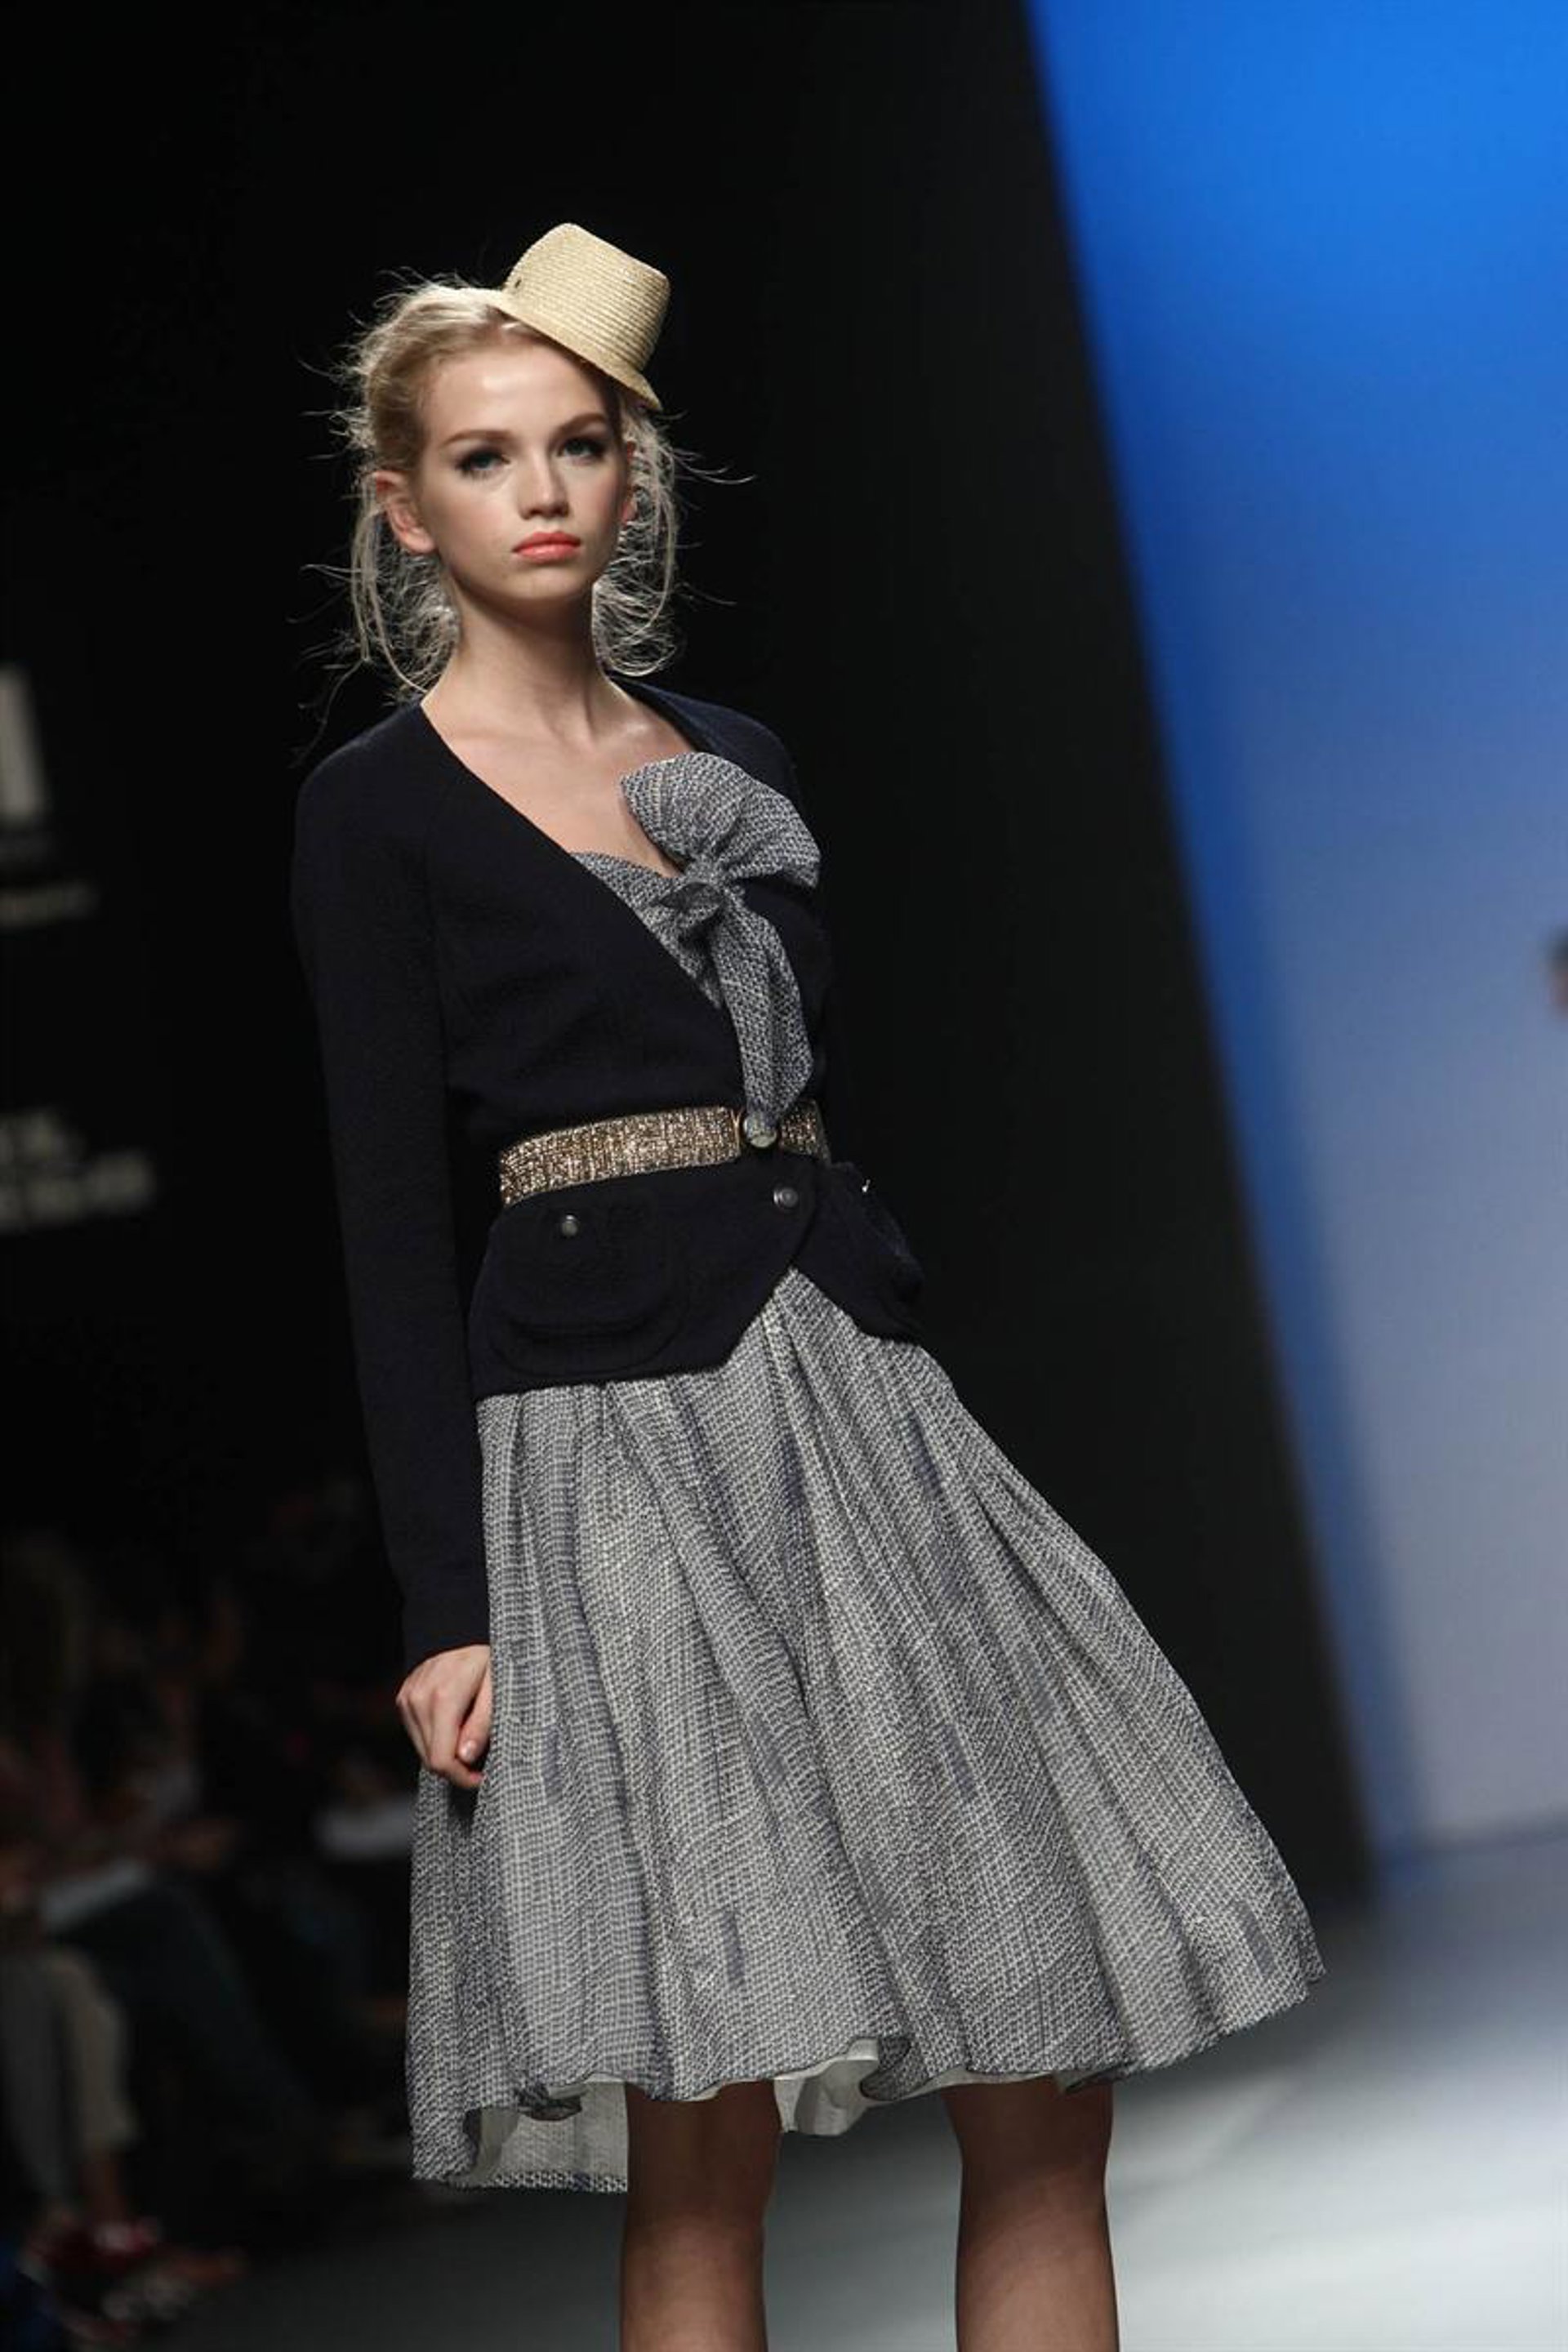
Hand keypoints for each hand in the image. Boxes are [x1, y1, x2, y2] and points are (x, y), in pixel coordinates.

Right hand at [397, 1644, 491, 1790]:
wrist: (459, 1629)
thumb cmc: (485, 1658)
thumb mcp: (496, 1688)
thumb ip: (482, 1724)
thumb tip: (466, 1758)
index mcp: (444, 1699)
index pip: (441, 1760)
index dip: (461, 1777)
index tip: (479, 1777)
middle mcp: (419, 1700)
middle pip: (430, 1759)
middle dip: (455, 1768)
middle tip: (478, 1763)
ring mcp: (407, 1699)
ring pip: (421, 1749)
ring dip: (444, 1753)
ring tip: (468, 1739)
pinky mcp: (403, 1699)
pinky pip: (417, 1733)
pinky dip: (434, 1739)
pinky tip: (453, 1726)